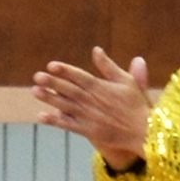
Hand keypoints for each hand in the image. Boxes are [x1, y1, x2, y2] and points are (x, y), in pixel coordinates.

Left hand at [32, 47, 152, 164]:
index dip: (65, 70)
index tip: (51, 65)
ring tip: (35, 91)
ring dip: (50, 99)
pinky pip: (68, 125)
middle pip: (69, 90)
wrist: (144, 131)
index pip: (80, 76)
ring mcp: (89, 116)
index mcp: (101, 87)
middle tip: (37, 76)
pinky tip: (42, 116)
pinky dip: (55, 121)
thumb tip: (96, 50)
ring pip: (65, 106)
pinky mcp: (89, 131)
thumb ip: (108, 66)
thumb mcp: (126, 81)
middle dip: (52, 83)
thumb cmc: (136, 104)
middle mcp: (93, 101)